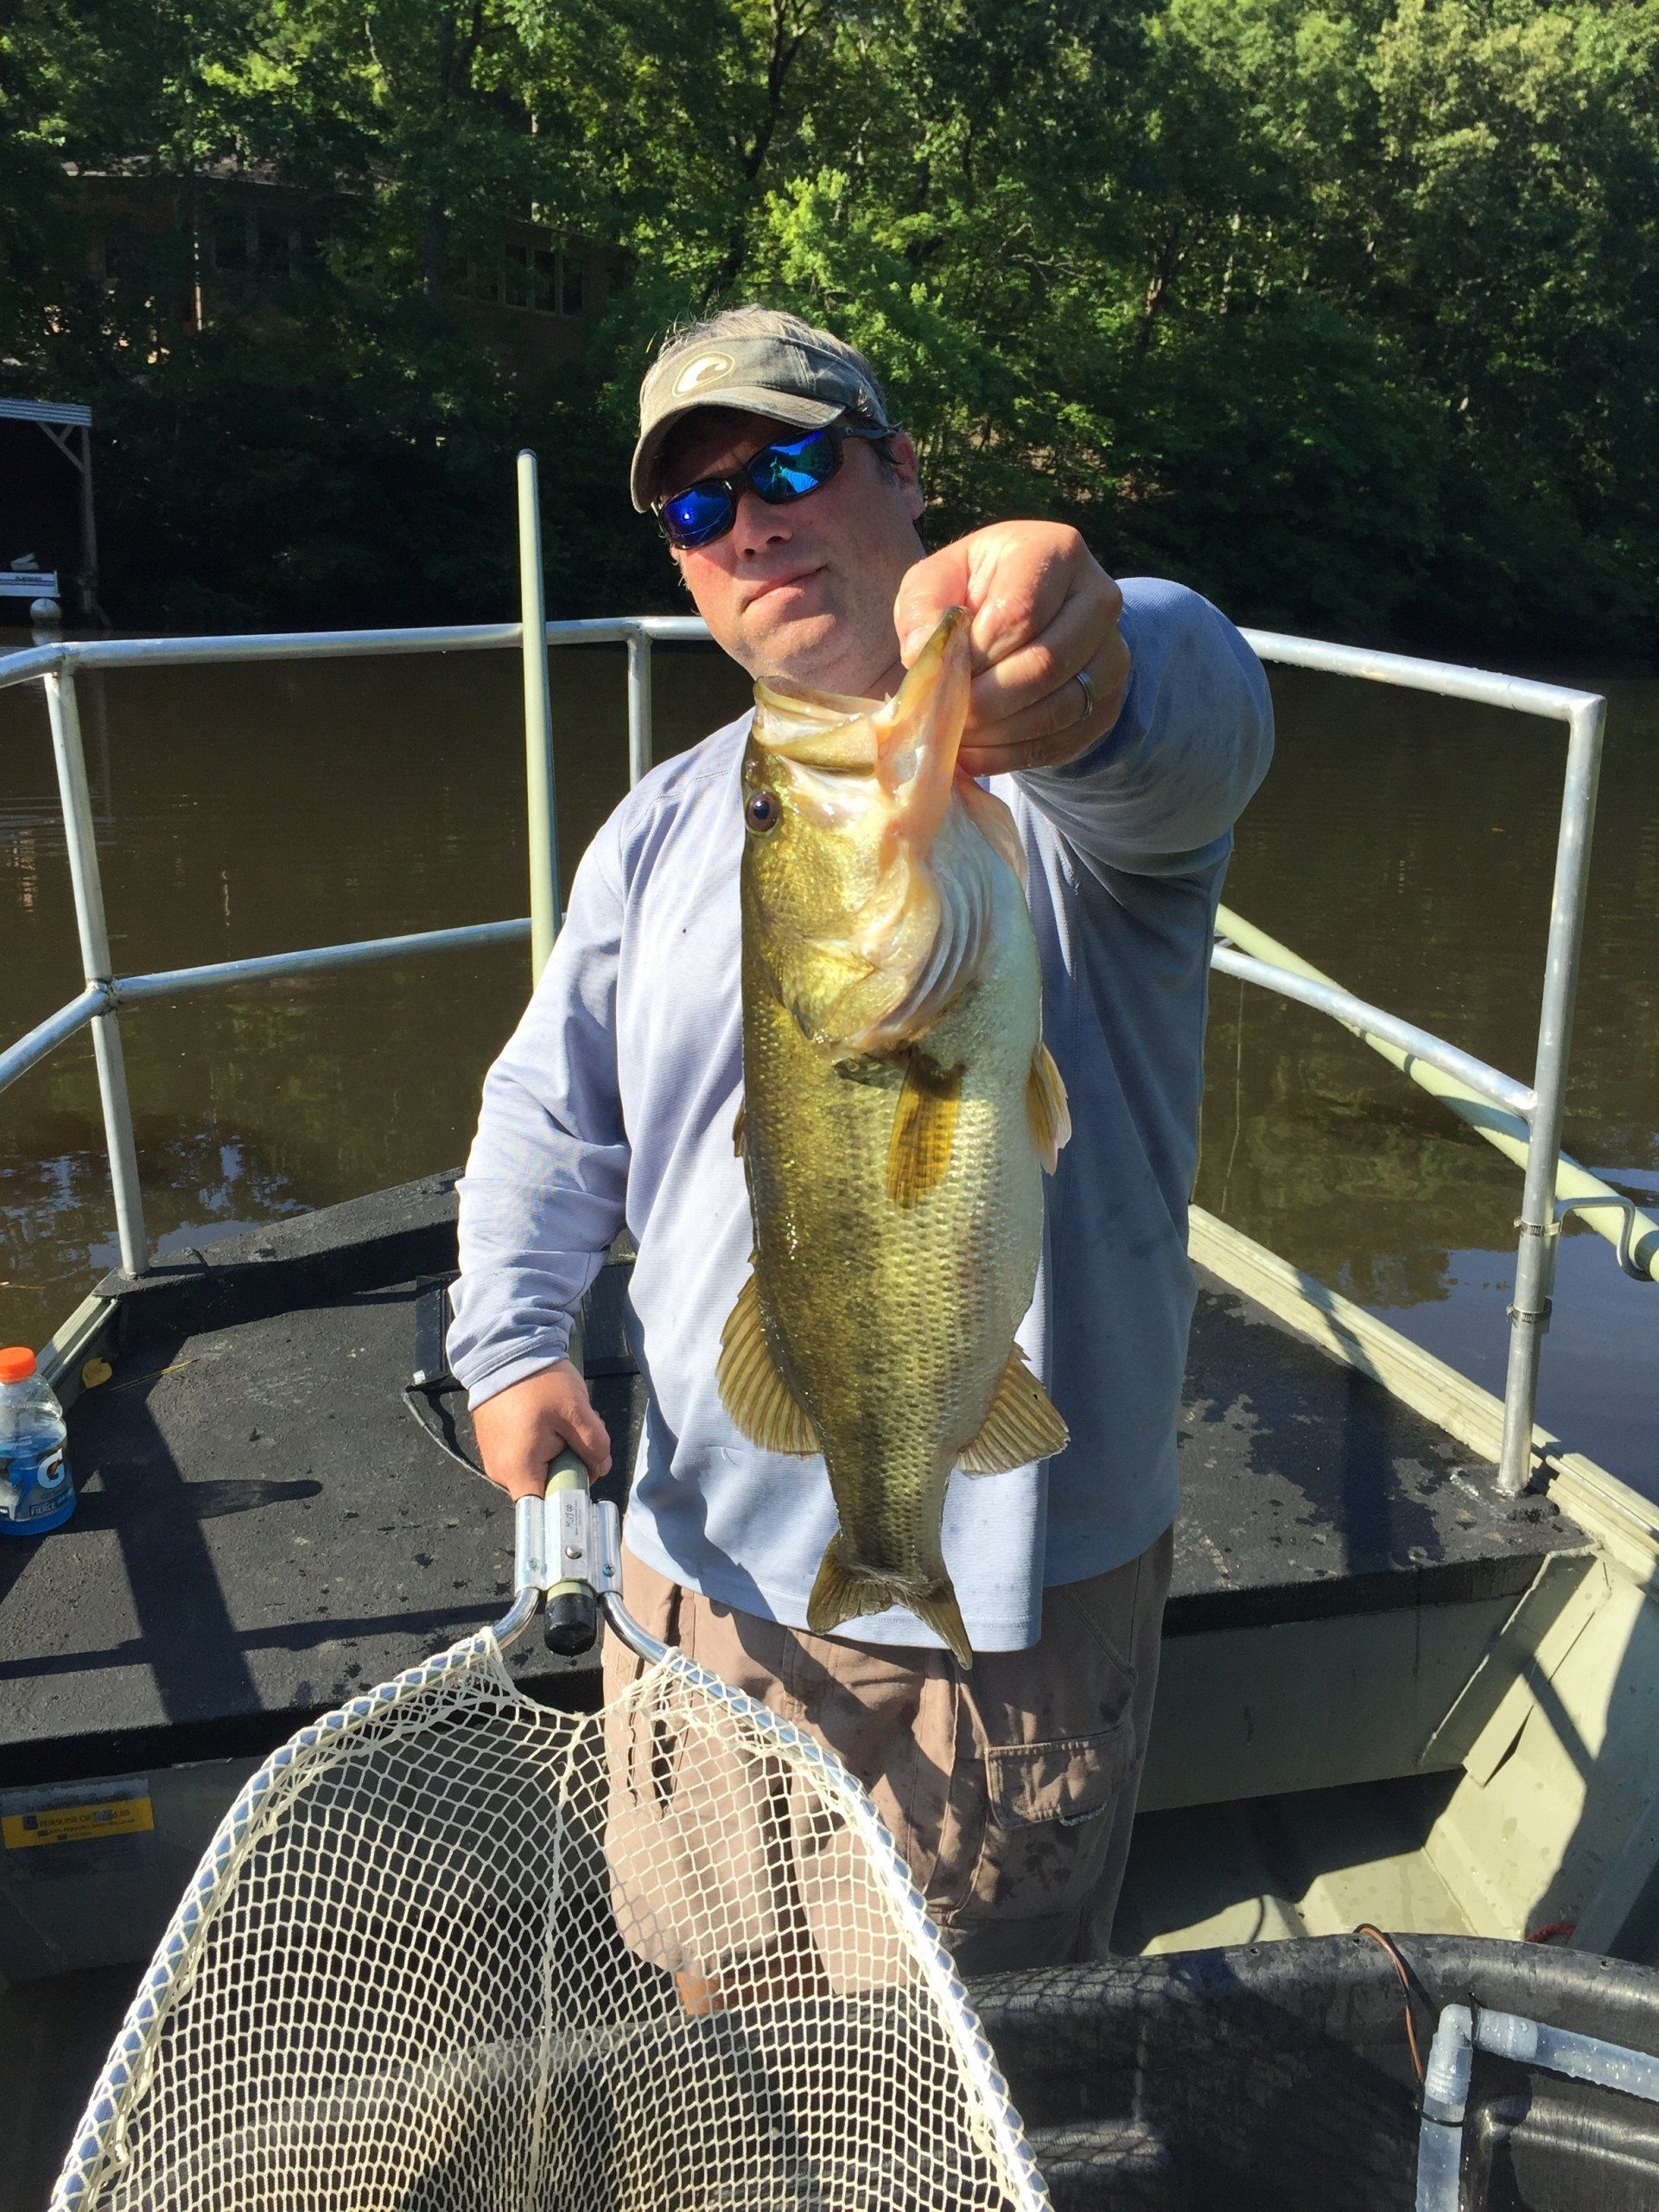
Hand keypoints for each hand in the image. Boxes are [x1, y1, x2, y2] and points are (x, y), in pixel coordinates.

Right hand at [471, 1358, 612, 1499]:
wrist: (505, 1350)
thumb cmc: (540, 1381)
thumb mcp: (578, 1413)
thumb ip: (595, 1448)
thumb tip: (600, 1469)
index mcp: (519, 1470)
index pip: (546, 1510)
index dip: (570, 1500)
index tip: (585, 1478)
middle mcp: (501, 1472)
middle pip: (546, 1488)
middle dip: (571, 1466)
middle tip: (580, 1435)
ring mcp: (495, 1458)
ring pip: (538, 1470)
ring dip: (559, 1452)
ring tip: (563, 1421)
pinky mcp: (495, 1444)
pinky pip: (526, 1456)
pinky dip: (544, 1444)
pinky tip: (550, 1420)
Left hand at [894, 522, 1129, 777]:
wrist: (1029, 617)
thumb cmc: (973, 593)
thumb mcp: (937, 582)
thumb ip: (923, 608)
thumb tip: (920, 653)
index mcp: (1056, 552)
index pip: (1020, 613)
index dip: (976, 654)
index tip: (943, 670)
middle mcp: (1099, 598)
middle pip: (1044, 664)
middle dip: (985, 701)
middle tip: (943, 716)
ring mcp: (1113, 654)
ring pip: (1057, 709)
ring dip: (997, 733)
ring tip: (955, 736)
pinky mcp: (1108, 703)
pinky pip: (1061, 742)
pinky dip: (1011, 756)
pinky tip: (975, 754)